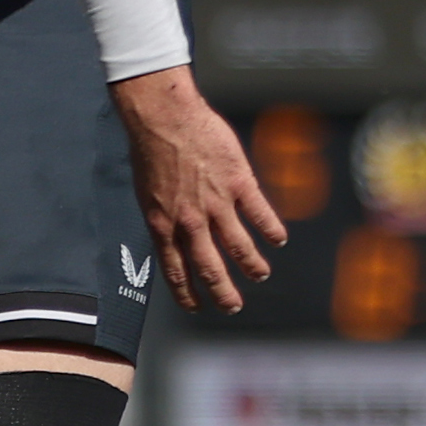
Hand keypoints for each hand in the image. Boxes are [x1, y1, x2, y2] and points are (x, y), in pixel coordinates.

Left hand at [112, 64, 283, 313]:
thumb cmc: (151, 150)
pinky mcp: (239, 183)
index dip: (186, 292)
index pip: (175, 269)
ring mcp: (216, 203)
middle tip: (233, 306)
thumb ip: (164, 216)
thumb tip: (173, 235)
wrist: (165, 118)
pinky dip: (271, 230)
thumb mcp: (147, 192)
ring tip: (260, 275)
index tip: (196, 307)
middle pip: (209, 267)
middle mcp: (190, 220)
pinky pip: (260, 214)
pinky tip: (278, 240)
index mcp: (163, 224)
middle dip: (222, 292)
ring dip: (252, 265)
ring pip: (239, 246)